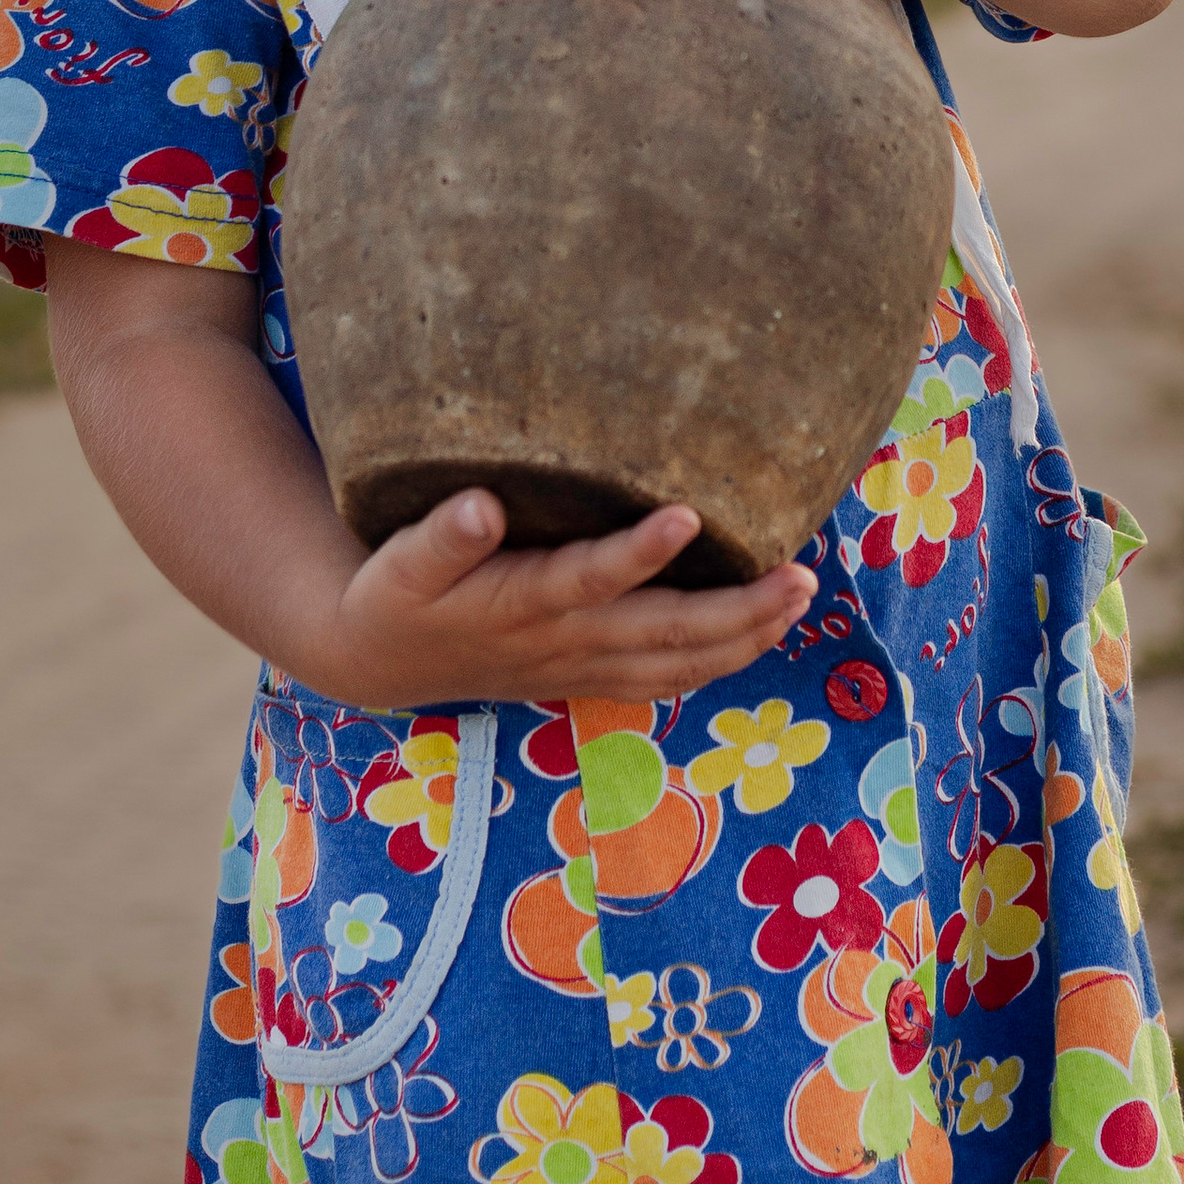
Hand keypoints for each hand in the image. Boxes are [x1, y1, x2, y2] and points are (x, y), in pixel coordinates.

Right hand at [316, 489, 813, 708]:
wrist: (381, 660)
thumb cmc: (397, 596)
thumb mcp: (401, 564)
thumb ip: (443, 535)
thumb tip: (482, 504)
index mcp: (522, 604)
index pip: (591, 579)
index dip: (639, 552)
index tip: (689, 514)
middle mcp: (565, 643)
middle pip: (664, 633)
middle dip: (739, 609)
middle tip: (802, 576)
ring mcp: (582, 666)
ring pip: (678, 663)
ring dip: (745, 636)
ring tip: (801, 598)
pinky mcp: (587, 676)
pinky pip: (666, 679)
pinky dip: (718, 662)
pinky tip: (762, 636)